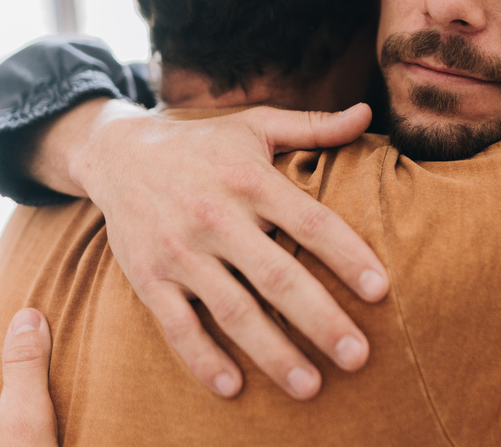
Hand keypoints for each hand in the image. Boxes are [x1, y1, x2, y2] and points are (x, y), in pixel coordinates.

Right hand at [56, 100, 388, 399]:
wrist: (118, 154)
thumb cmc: (203, 143)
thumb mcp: (256, 125)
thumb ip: (314, 126)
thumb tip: (367, 113)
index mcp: (250, 179)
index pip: (311, 223)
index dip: (348, 256)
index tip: (382, 290)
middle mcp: (216, 217)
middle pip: (278, 277)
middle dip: (321, 320)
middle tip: (359, 356)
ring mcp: (180, 252)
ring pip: (233, 311)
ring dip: (273, 352)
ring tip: (311, 385)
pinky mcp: (149, 279)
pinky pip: (178, 326)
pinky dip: (204, 359)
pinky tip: (234, 387)